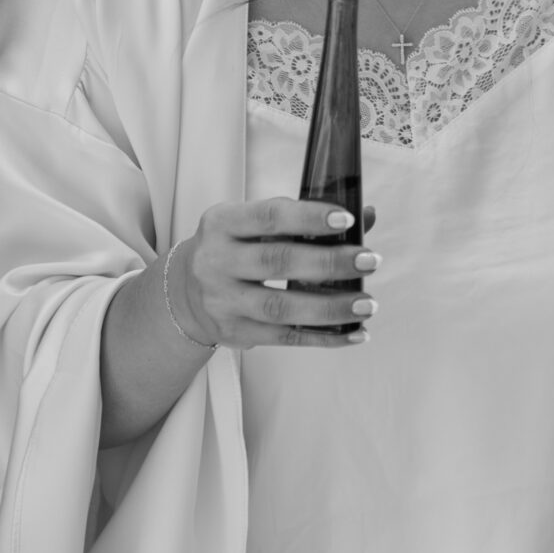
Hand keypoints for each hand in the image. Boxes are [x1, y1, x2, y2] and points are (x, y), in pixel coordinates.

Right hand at [166, 199, 378, 348]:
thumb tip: (367, 215)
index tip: (347, 219)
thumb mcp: (253, 224)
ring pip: (282, 307)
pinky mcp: (234, 333)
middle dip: (329, 263)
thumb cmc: (233, 248)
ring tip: (367, 304)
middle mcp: (216, 261)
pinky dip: (323, 337)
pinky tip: (354, 333)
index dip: (309, 217)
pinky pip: (285, 338)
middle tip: (370, 261)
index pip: (269, 216)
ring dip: (331, 308)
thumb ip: (303, 219)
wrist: (183, 293)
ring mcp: (223, 301)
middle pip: (278, 262)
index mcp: (222, 223)